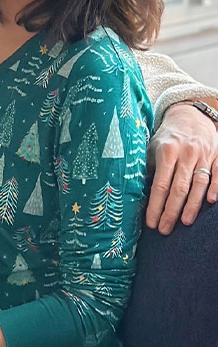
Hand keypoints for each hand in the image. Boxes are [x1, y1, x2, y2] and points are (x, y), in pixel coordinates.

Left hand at [145, 103, 217, 233]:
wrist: (190, 116)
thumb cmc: (167, 137)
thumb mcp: (152, 147)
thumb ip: (148, 167)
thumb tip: (136, 192)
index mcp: (167, 151)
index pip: (160, 184)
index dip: (155, 205)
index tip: (151, 222)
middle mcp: (186, 153)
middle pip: (179, 188)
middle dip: (171, 211)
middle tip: (165, 229)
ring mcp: (204, 155)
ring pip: (199, 184)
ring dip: (192, 205)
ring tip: (185, 222)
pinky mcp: (217, 156)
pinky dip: (215, 187)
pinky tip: (210, 202)